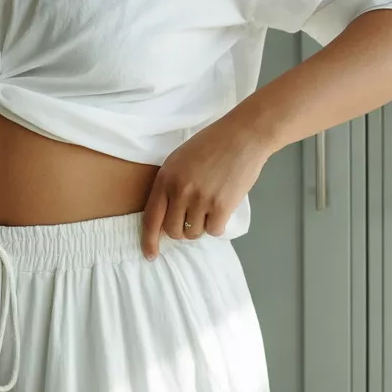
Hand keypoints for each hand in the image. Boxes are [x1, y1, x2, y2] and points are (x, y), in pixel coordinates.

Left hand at [140, 116, 271, 259]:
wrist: (243, 136)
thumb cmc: (212, 144)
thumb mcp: (180, 160)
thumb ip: (170, 185)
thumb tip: (167, 215)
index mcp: (165, 178)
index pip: (151, 218)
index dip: (149, 240)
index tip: (151, 255)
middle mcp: (180, 191)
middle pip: (173, 230)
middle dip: (181, 230)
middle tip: (193, 218)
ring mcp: (201, 199)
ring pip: (194, 233)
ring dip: (200, 227)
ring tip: (209, 208)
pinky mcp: (222, 206)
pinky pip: (214, 231)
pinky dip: (217, 226)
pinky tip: (221, 210)